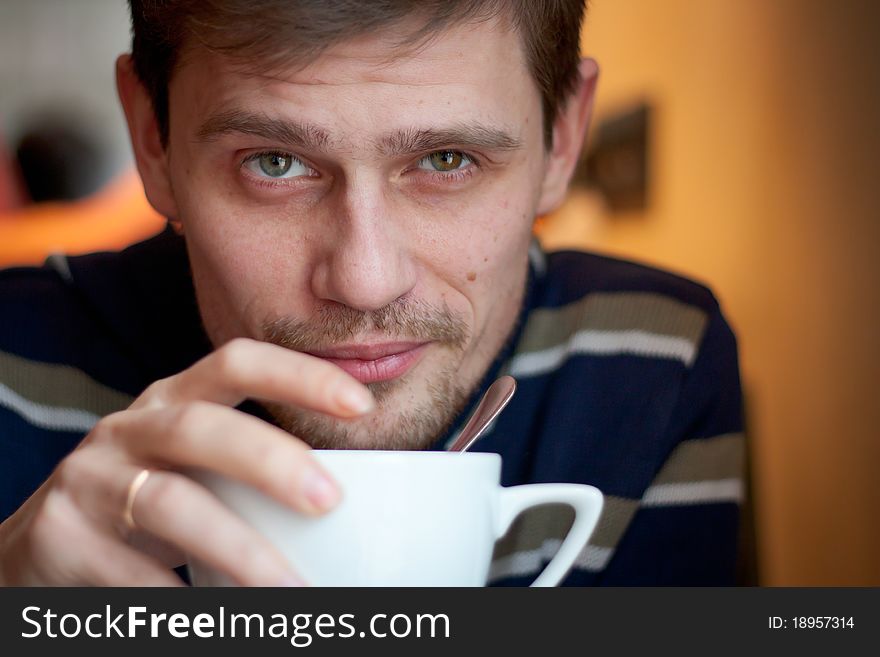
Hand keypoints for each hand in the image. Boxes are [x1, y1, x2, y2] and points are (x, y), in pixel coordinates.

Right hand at [0, 338, 373, 585]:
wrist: (44, 545)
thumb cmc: (147, 498)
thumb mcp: (193, 465)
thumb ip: (251, 468)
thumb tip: (352, 509)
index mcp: (172, 401)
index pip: (236, 362)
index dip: (298, 375)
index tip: (361, 403)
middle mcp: (129, 429)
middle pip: (201, 428)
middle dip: (269, 460)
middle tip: (329, 500)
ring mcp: (89, 480)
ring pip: (168, 504)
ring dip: (238, 549)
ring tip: (292, 588)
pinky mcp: (60, 538)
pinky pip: (130, 573)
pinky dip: (182, 600)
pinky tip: (222, 620)